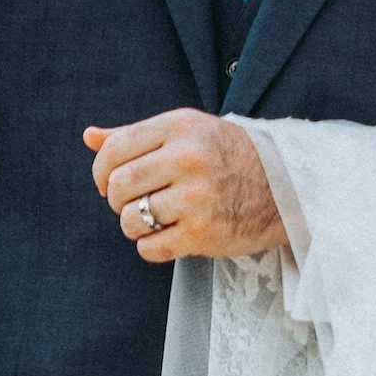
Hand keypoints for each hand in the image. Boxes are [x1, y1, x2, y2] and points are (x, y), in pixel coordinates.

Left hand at [84, 110, 282, 262]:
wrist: (286, 187)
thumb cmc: (230, 156)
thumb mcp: (188, 131)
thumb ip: (137, 134)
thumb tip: (89, 136)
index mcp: (180, 127)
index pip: (114, 149)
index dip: (101, 171)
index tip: (110, 184)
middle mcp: (187, 158)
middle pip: (119, 186)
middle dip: (118, 200)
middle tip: (134, 203)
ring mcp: (196, 197)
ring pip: (129, 219)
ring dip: (134, 225)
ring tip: (155, 220)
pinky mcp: (203, 234)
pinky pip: (149, 248)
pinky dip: (151, 247)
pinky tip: (169, 236)